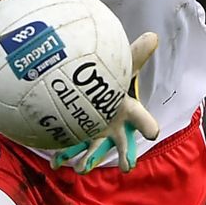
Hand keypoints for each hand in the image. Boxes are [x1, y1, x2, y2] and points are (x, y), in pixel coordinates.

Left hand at [49, 31, 161, 172]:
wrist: (91, 85)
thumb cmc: (111, 78)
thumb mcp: (124, 65)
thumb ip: (135, 53)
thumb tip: (153, 36)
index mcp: (126, 110)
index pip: (141, 118)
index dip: (147, 125)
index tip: (153, 133)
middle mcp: (114, 126)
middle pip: (122, 142)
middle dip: (125, 155)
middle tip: (126, 167)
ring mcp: (96, 132)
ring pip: (95, 150)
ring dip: (88, 160)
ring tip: (80, 168)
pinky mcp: (78, 135)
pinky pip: (71, 146)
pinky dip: (62, 156)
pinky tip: (52, 162)